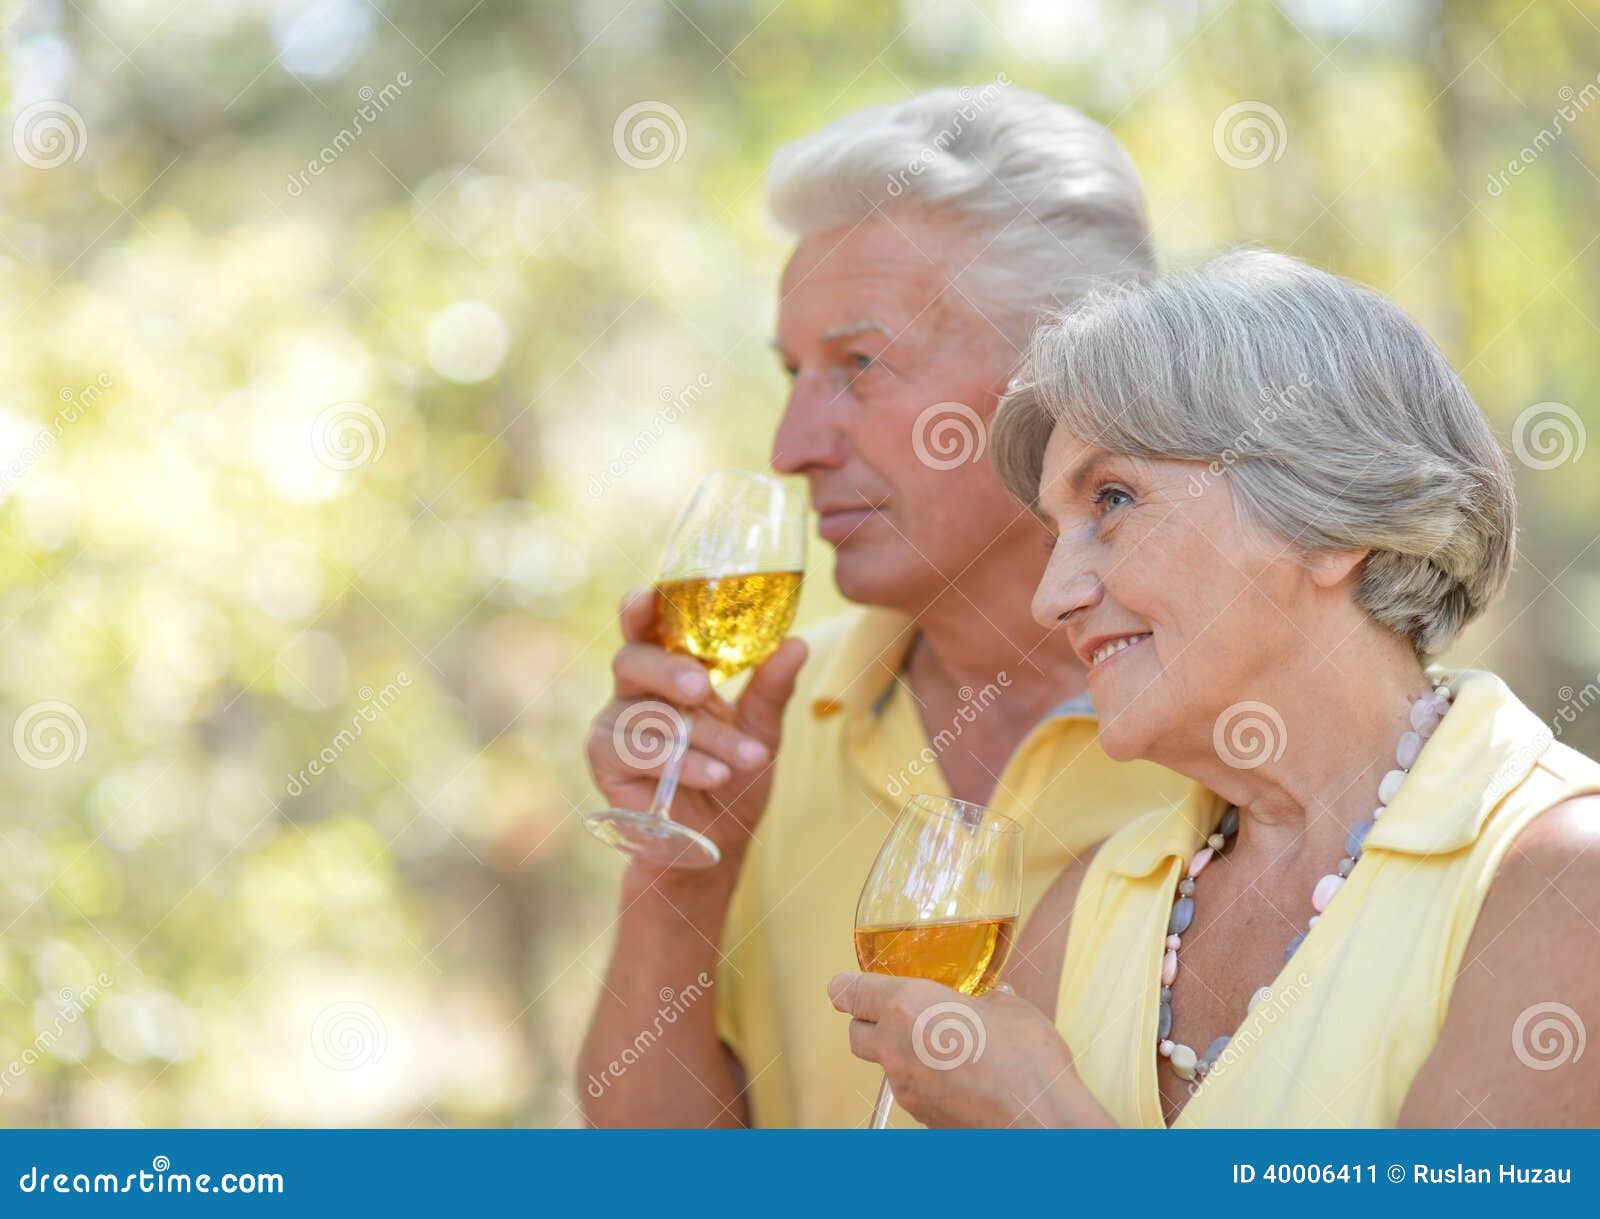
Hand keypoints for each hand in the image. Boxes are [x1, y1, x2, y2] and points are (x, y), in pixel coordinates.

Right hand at [586, 588, 807, 874]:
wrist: (718, 842)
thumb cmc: (734, 776)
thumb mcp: (761, 730)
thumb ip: (771, 688)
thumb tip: (796, 644)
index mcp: (669, 670)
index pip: (648, 628)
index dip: (641, 609)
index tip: (648, 597)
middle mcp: (636, 690)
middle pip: (634, 660)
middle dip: (669, 671)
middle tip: (702, 686)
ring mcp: (615, 724)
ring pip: (650, 716)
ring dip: (703, 738)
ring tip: (746, 759)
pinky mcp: (605, 761)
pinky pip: (636, 752)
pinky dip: (681, 763)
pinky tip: (714, 774)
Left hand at [827, 972, 1111, 1127]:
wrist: (1040, 1121)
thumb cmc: (1025, 1057)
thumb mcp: (1008, 1007)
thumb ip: (986, 997)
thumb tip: (992, 997)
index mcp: (906, 1006)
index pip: (850, 993)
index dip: (844, 987)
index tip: (842, 986)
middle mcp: (895, 1047)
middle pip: (856, 1034)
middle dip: (869, 1022)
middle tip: (896, 1013)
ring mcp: (906, 1087)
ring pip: (884, 1064)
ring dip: (900, 1053)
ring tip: (938, 1045)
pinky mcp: (921, 1116)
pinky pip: (910, 1090)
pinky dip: (923, 1080)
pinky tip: (957, 1076)